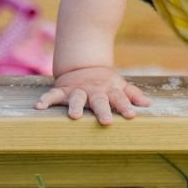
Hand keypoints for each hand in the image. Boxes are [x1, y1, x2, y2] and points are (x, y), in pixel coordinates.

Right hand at [35, 66, 149, 124]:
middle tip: (107, 122)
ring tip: (74, 116)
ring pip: (76, 98)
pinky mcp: (62, 90)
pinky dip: (45, 99)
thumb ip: (133, 94)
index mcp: (110, 90)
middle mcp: (94, 90)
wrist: (83, 66)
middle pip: (99, 100)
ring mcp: (77, 90)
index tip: (131, 116)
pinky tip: (39, 106)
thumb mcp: (120, 86)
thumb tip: (148, 105)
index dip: (126, 107)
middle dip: (103, 110)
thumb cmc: (106, 82)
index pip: (120, 99)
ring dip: (75, 105)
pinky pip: (52, 94)